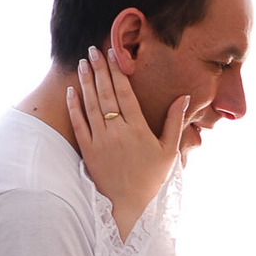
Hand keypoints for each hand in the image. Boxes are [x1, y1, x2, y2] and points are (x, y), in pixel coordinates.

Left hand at [66, 46, 188, 238]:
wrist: (128, 205)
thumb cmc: (151, 178)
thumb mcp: (169, 151)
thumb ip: (175, 122)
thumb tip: (184, 97)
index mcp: (138, 129)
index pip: (125, 93)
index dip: (117, 71)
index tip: (112, 53)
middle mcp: (117, 132)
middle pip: (106, 94)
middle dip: (98, 69)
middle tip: (92, 50)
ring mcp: (100, 141)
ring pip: (90, 105)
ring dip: (85, 82)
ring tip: (81, 64)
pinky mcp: (88, 151)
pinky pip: (78, 124)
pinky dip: (74, 107)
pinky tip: (71, 91)